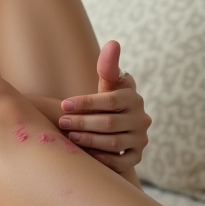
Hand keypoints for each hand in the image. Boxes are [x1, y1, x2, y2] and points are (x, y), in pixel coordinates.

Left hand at [58, 40, 149, 173]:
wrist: (115, 124)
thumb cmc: (107, 99)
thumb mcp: (107, 83)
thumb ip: (108, 66)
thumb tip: (113, 43)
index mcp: (133, 97)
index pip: (110, 100)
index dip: (86, 103)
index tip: (64, 105)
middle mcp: (141, 118)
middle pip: (110, 122)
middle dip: (83, 122)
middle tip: (62, 122)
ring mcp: (141, 139)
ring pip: (114, 143)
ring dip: (90, 140)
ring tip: (70, 137)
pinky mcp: (137, 156)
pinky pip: (121, 162)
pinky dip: (103, 159)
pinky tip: (86, 154)